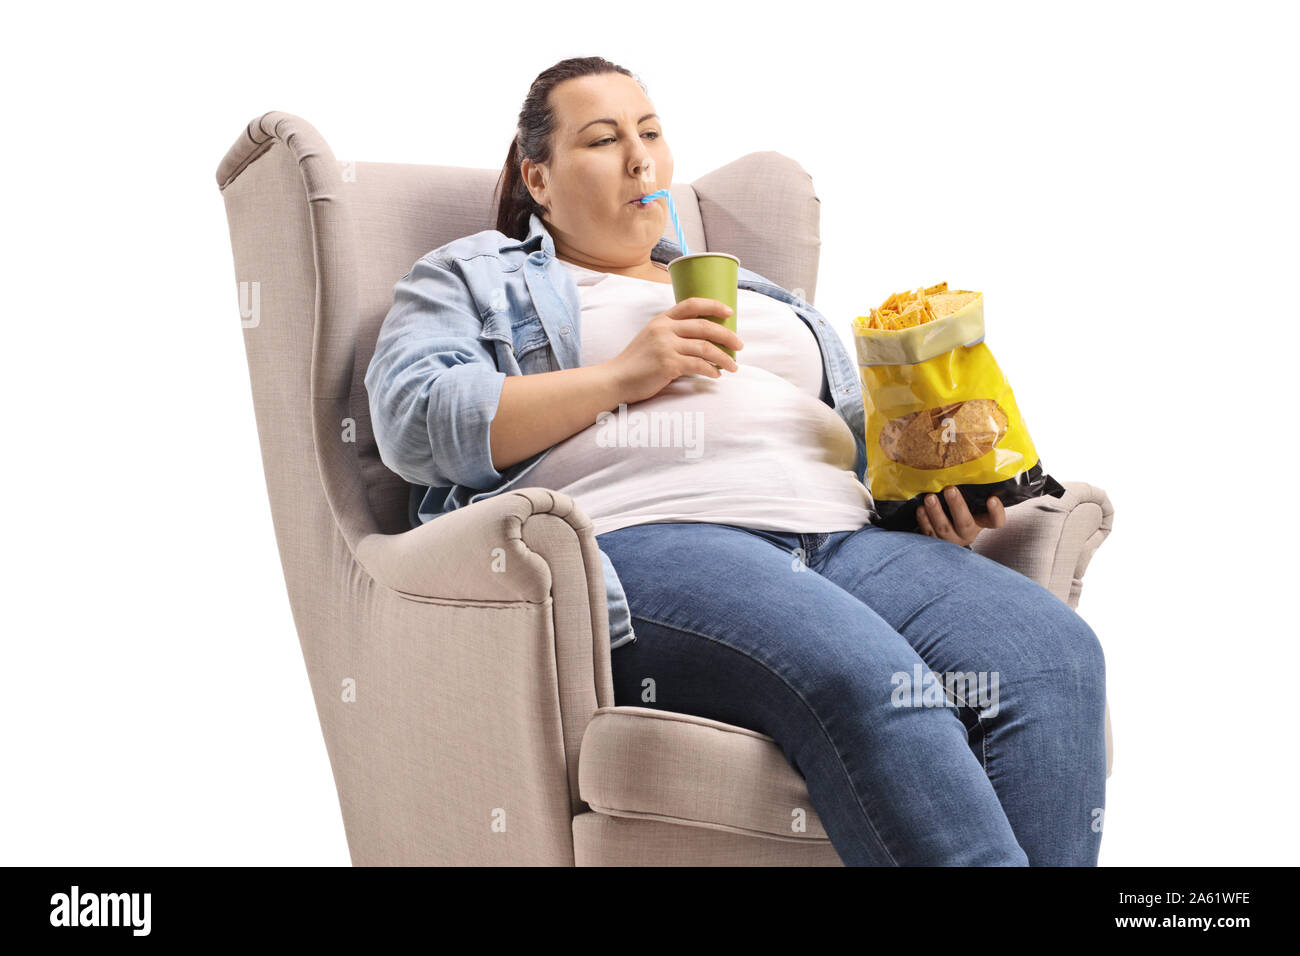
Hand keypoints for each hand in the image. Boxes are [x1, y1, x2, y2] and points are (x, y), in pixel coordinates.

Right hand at [604, 297, 743, 403]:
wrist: (616, 379)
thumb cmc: (636, 363)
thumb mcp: (650, 338)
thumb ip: (671, 334)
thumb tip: (701, 340)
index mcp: (661, 320)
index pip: (691, 304)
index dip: (713, 305)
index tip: (729, 312)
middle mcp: (664, 329)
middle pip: (705, 326)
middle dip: (727, 336)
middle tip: (740, 345)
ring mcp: (666, 346)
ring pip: (705, 348)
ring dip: (724, 358)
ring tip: (733, 366)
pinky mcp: (668, 364)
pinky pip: (698, 365)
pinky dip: (711, 371)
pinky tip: (716, 375)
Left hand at [916, 486, 1005, 546]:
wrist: (945, 527)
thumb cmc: (963, 507)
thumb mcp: (972, 500)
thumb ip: (974, 487)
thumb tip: (974, 459)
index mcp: (982, 522)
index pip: (996, 520)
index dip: (996, 512)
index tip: (992, 498)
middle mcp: (968, 533)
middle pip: (966, 524)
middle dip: (957, 506)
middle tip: (950, 489)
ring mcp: (950, 538)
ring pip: (944, 528)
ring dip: (936, 512)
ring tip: (929, 497)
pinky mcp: (934, 540)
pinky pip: (928, 532)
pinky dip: (923, 520)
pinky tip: (920, 508)